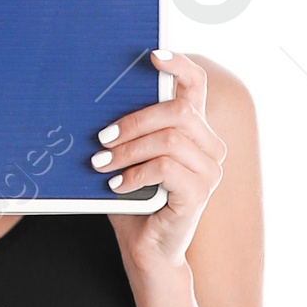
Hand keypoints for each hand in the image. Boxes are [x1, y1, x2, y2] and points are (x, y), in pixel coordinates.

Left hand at [95, 49, 226, 266]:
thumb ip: (127, 132)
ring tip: (101, 164)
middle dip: (135, 121)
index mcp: (195, 131)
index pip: (196, 85)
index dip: (178, 64)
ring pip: (169, 139)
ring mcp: (209, 171)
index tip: (152, 55)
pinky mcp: (199, 193)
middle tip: (102, 138)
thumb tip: (96, 100)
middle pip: (178, 111)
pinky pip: (165, 168)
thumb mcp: (129, 159)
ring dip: (129, 150)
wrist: (147, 251)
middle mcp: (210, 147)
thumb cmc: (136, 203)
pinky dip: (135, 174)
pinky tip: (117, 185)